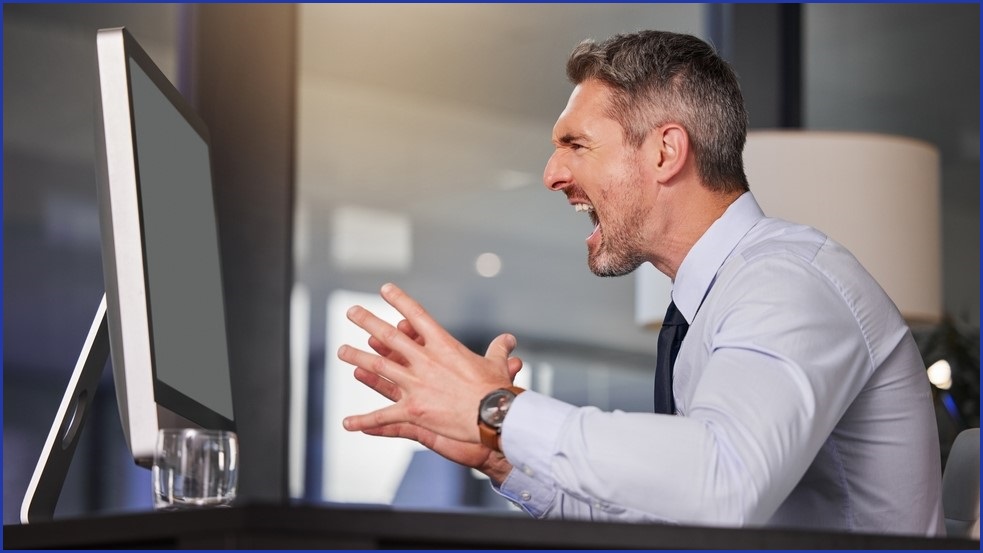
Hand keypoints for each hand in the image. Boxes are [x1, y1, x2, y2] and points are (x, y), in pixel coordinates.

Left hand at [345, 308, 521, 482]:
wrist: (494, 416)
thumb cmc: (498, 390)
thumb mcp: (498, 364)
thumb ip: (499, 350)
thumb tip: (508, 340)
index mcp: (444, 345)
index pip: (417, 315)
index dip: (399, 300)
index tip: (385, 289)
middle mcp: (424, 361)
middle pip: (389, 336)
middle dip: (368, 322)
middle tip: (352, 311)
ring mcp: (415, 385)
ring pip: (378, 367)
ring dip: (357, 358)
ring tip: (342, 351)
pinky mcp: (413, 410)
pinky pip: (383, 416)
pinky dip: (364, 421)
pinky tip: (347, 423)